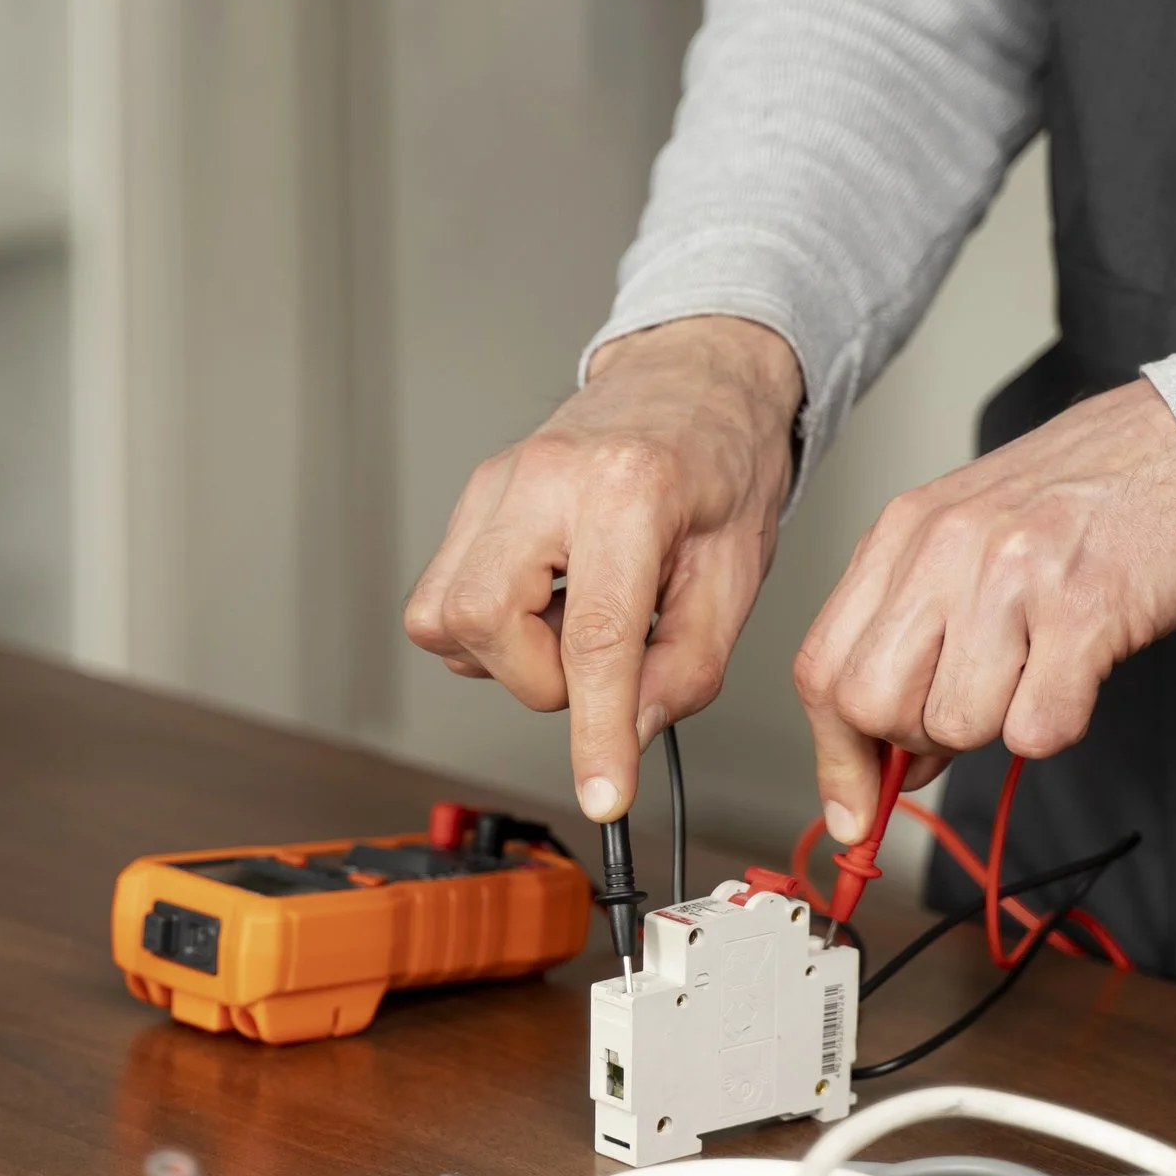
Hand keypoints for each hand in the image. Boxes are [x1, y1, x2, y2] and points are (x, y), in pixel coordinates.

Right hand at [403, 316, 802, 820]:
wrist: (694, 379)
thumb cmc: (720, 464)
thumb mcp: (735, 575)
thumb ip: (685, 668)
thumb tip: (627, 736)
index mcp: (629, 491)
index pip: (595, 638)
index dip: (597, 733)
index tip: (604, 795)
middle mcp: (546, 478)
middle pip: (482, 623)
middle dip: (536, 677)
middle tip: (595, 660)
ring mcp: (496, 484)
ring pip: (441, 618)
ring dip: (506, 655)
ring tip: (569, 624)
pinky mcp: (473, 498)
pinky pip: (441, 597)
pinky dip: (488, 628)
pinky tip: (543, 605)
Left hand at [793, 380, 1175, 839]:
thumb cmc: (1084, 501)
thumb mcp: (967, 544)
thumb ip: (912, 638)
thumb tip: (884, 765)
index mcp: (904, 533)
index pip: (823, 668)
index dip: (835, 754)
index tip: (854, 808)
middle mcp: (945, 547)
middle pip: (872, 705)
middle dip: (914, 740)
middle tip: (972, 707)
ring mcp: (1013, 575)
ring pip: (956, 724)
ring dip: (997, 724)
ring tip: (1038, 664)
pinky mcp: (1086, 609)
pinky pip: (1036, 729)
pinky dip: (1057, 723)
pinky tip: (1078, 669)